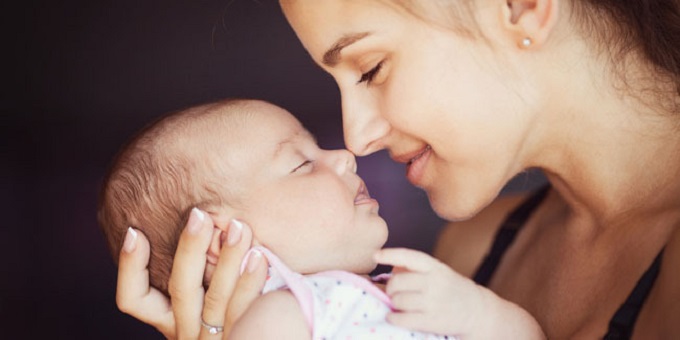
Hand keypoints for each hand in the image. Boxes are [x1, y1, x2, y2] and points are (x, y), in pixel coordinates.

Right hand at [115, 208, 267, 338]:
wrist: (268, 337)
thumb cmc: (234, 296)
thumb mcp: (207, 278)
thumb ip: (197, 252)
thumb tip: (187, 210)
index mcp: (170, 317)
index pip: (134, 299)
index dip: (131, 266)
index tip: (135, 231)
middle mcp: (186, 331)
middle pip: (180, 290)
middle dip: (189, 248)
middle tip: (200, 214)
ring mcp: (213, 337)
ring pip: (215, 300)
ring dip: (227, 259)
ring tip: (239, 226)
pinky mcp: (241, 336)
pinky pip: (244, 312)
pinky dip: (249, 282)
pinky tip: (260, 256)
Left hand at [375, 248, 543, 338]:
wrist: (476, 310)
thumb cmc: (449, 288)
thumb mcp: (437, 272)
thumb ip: (413, 269)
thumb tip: (389, 272)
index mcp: (435, 267)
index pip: (409, 256)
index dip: (390, 255)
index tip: (376, 254)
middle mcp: (434, 282)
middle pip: (397, 282)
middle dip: (391, 288)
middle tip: (394, 293)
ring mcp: (433, 302)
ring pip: (397, 301)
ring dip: (393, 304)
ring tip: (399, 305)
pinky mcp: (431, 321)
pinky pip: (401, 319)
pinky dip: (393, 318)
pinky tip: (394, 316)